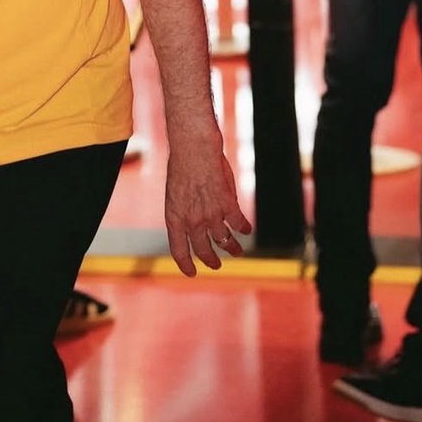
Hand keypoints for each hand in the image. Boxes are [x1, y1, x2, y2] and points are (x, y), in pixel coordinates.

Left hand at [165, 133, 251, 275]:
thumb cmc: (181, 167)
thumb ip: (185, 213)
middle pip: (203, 250)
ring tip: (237, 251)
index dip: (185, 265)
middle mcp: (192, 220)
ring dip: (232, 249)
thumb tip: (196, 227)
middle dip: (211, 261)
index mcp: (174, 218)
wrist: (193, 149)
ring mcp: (211, 215)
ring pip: (225, 241)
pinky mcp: (228, 205)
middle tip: (216, 265)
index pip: (178, 251)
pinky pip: (239, 224)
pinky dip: (244, 229)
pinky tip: (246, 230)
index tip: (192, 273)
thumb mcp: (175, 195)